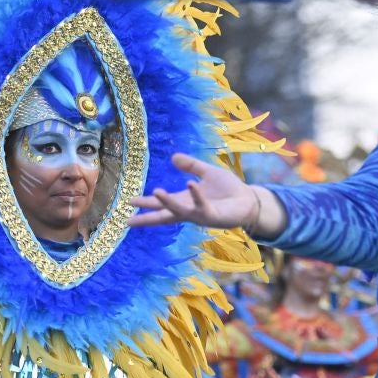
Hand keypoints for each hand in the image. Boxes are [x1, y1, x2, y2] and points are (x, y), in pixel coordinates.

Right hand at [128, 153, 286, 238]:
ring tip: (155, 192)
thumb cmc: (229, 190)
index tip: (129, 203)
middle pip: (164, 214)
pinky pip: (202, 204)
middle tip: (128, 219)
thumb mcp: (207, 173)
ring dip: (168, 202)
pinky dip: (196, 195)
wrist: (249, 201)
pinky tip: (191, 184)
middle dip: (148, 216)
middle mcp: (190, 211)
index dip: (147, 203)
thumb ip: (191, 166)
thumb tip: (173, 157)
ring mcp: (200, 215)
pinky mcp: (213, 215)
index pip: (162, 204)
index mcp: (185, 201)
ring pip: (180, 210)